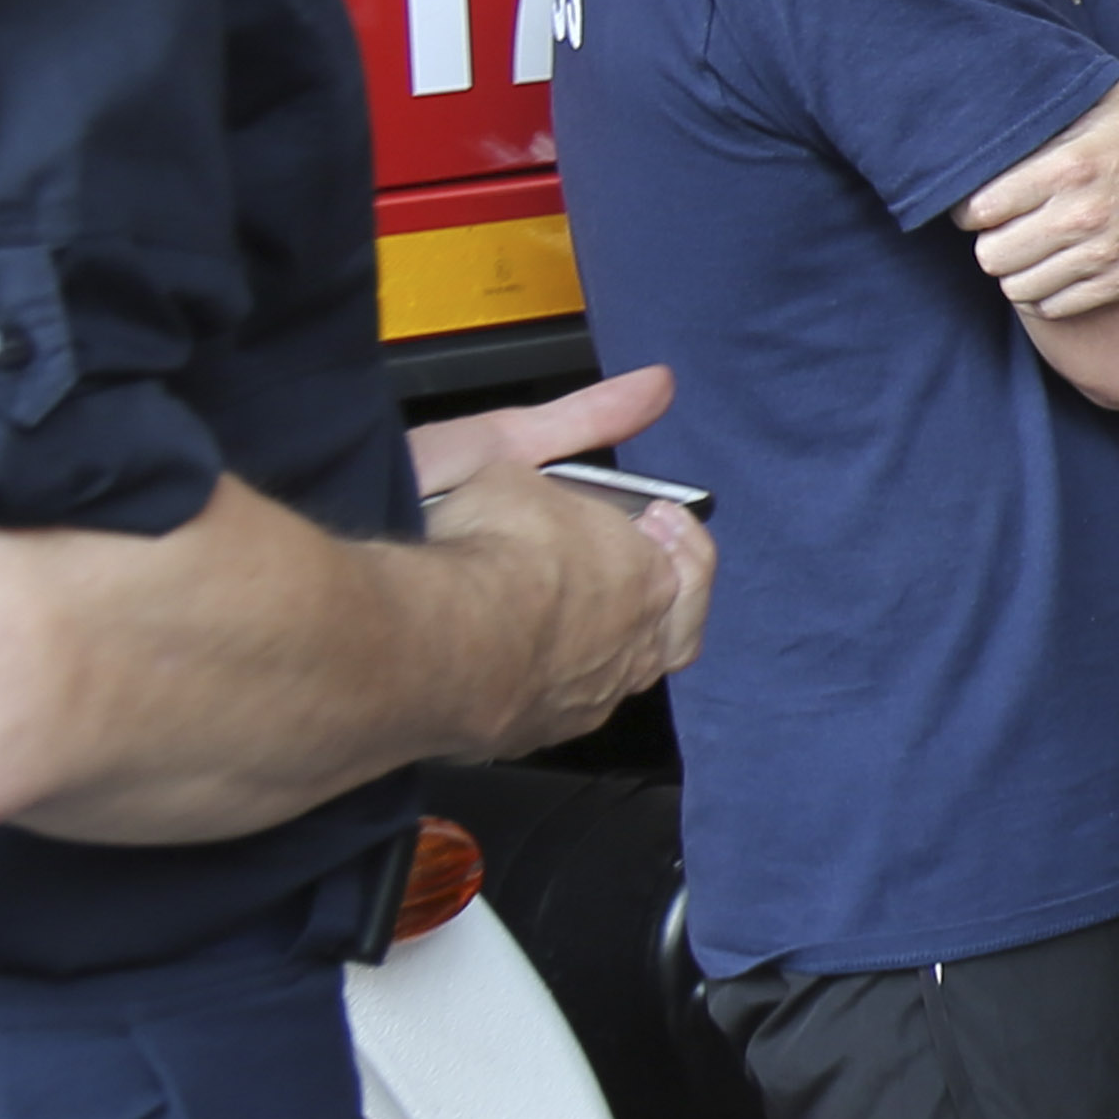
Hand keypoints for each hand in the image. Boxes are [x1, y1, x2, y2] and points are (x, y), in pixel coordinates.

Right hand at [413, 364, 712, 747]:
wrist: (430, 647)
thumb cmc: (483, 550)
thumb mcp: (519, 448)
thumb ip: (591, 416)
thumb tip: (659, 383)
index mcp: (648, 580)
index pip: (688, 562)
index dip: (669, 536)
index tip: (651, 516)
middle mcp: (633, 650)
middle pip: (673, 631)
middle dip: (658, 595)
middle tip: (626, 565)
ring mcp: (588, 701)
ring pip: (620, 674)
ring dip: (604, 636)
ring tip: (567, 607)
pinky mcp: (535, 734)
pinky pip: (565, 704)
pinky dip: (555, 676)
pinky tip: (521, 655)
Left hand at [962, 85, 1118, 318]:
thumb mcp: (1104, 102)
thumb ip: (1052, 102)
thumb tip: (1001, 91)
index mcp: (1065, 168)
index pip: (978, 208)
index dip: (970, 210)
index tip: (978, 208)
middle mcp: (1078, 215)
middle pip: (991, 254)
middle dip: (991, 242)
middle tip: (1003, 232)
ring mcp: (1099, 254)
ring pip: (1018, 286)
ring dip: (1017, 271)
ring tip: (1028, 253)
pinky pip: (1054, 307)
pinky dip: (1046, 295)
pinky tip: (1053, 272)